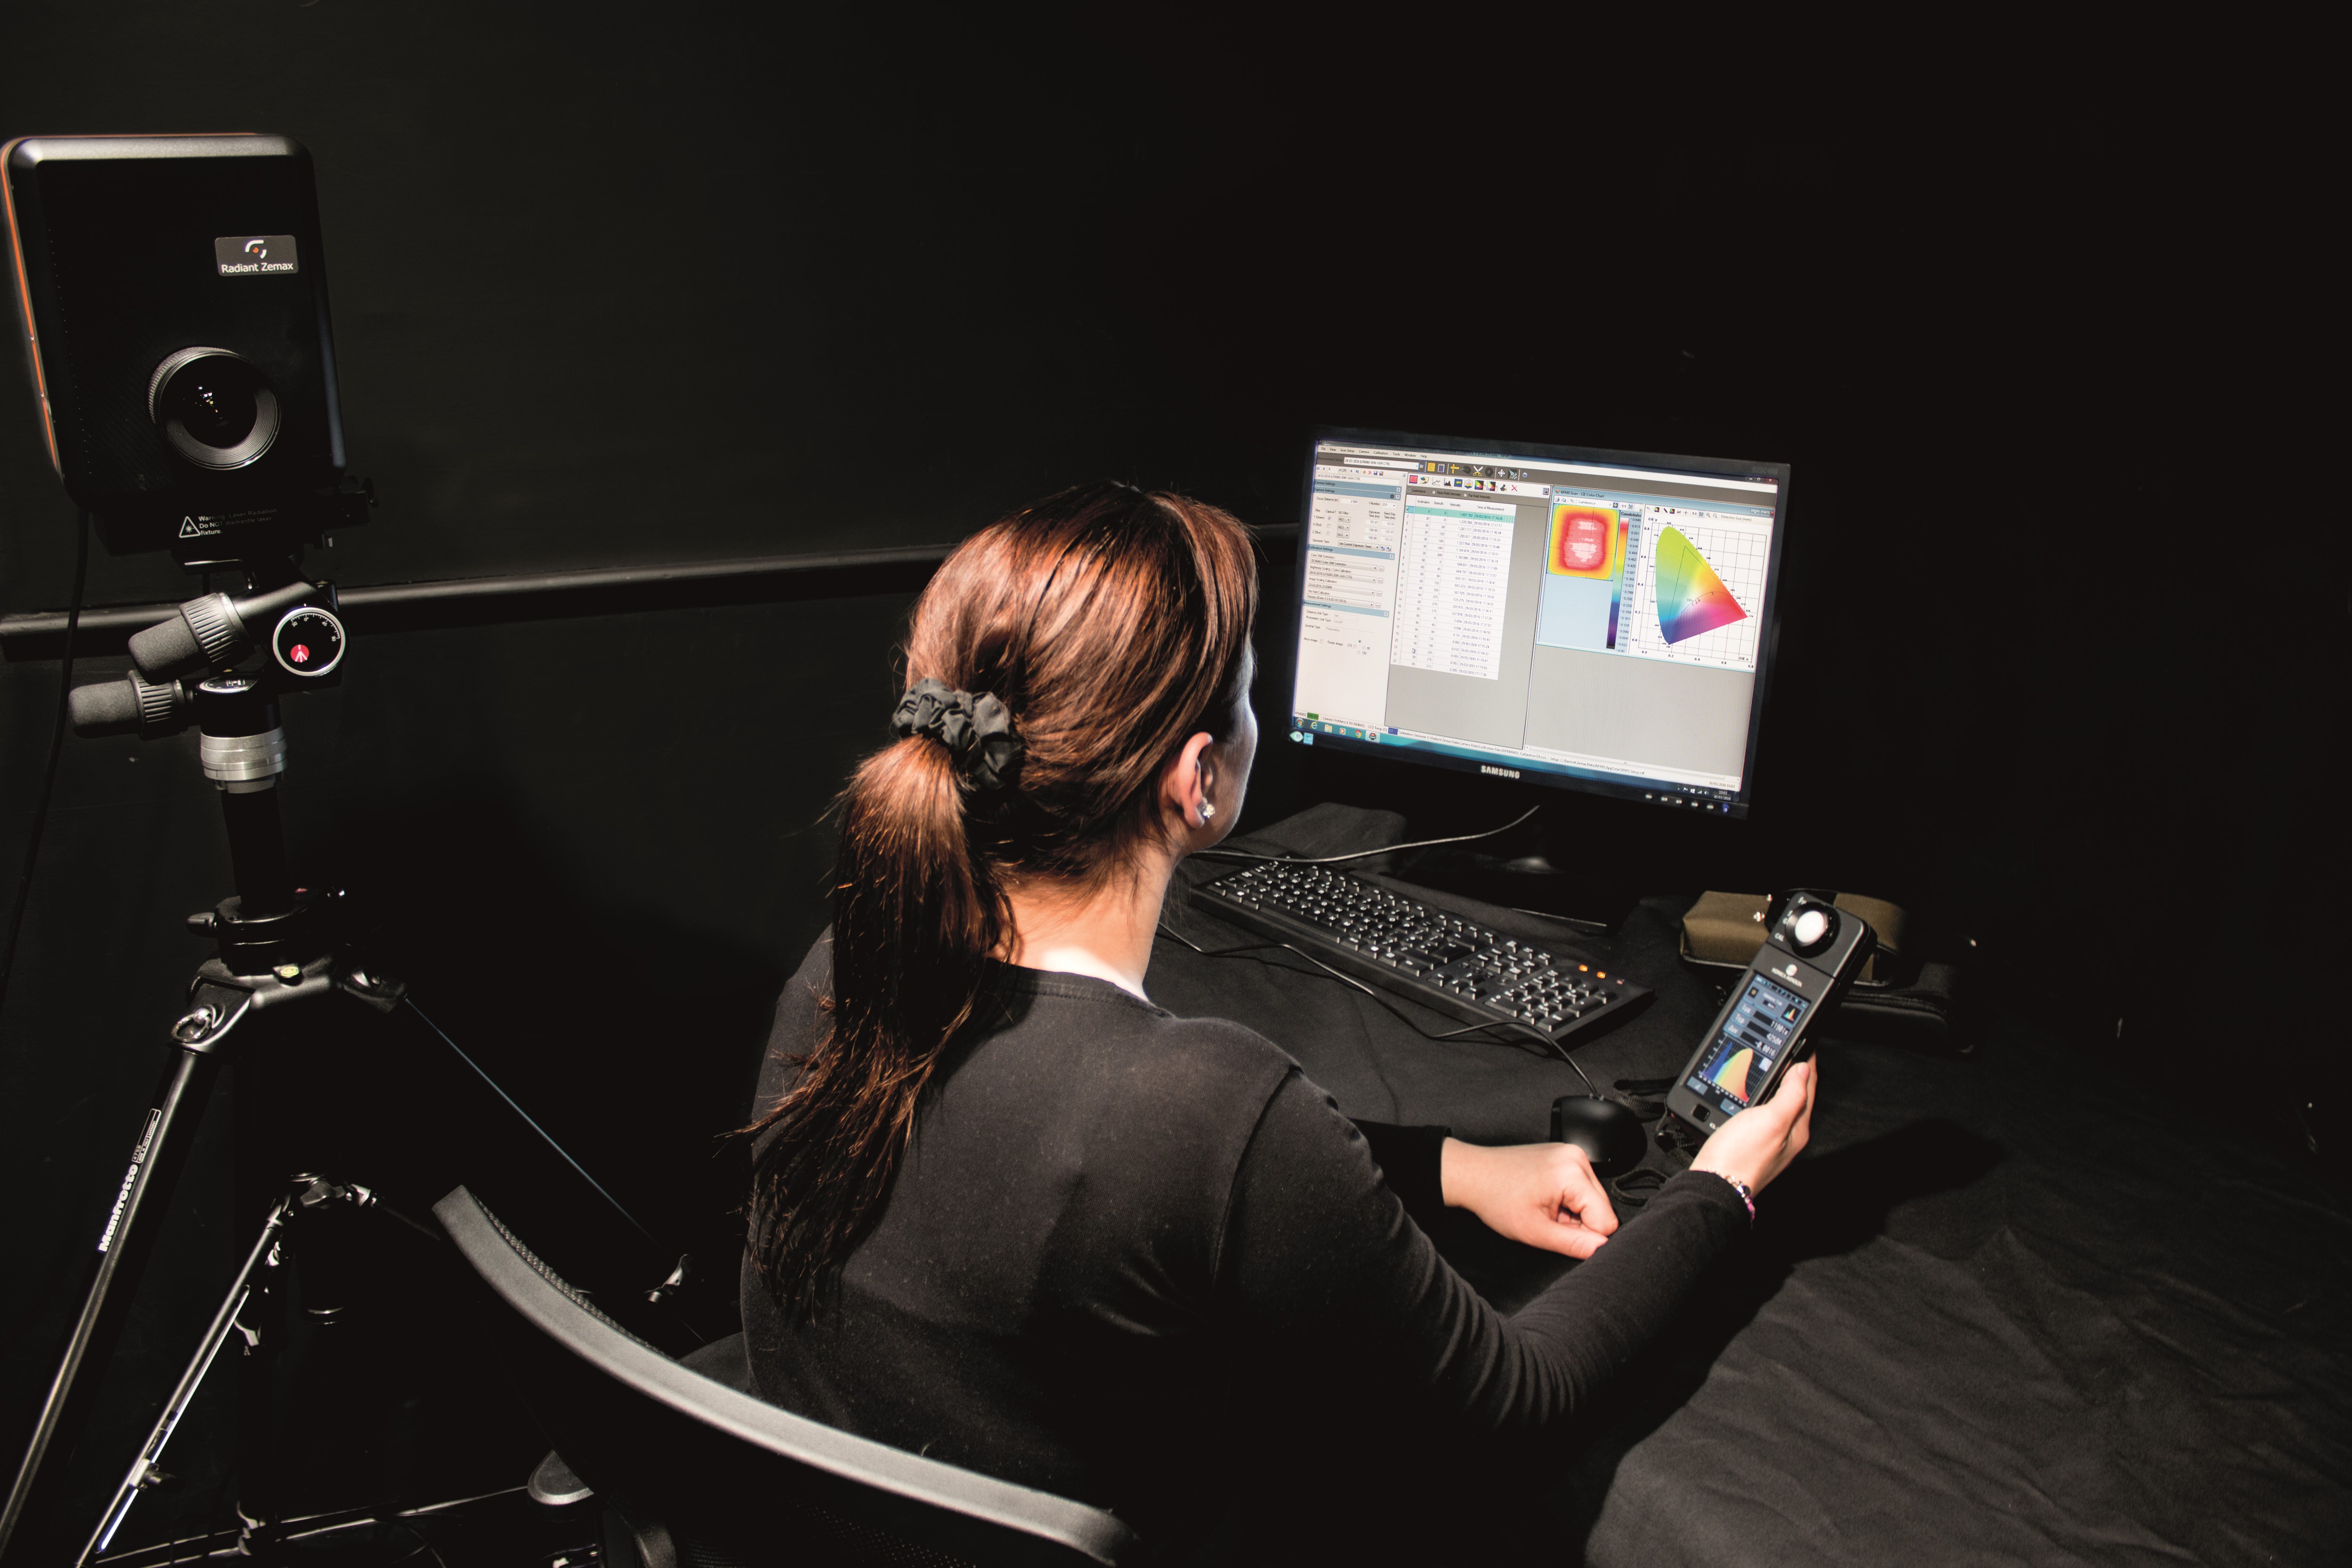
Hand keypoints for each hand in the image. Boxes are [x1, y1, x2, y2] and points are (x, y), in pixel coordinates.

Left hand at [1439, 1138, 1619, 1258]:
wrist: (1474, 1174)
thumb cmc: (1496, 1199)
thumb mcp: (1535, 1231)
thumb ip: (1574, 1244)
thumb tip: (1602, 1249)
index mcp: (1572, 1172)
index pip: (1607, 1220)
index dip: (1587, 1236)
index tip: (1559, 1232)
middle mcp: (1577, 1157)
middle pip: (1602, 1208)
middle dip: (1579, 1222)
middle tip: (1548, 1219)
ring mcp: (1572, 1153)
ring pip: (1593, 1200)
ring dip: (1572, 1212)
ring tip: (1544, 1208)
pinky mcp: (1566, 1156)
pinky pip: (1582, 1187)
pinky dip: (1567, 1201)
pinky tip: (1545, 1199)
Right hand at [1690, 1058, 1817, 1195]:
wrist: (1713, 1183)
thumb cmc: (1741, 1157)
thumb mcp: (1772, 1119)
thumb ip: (1791, 1093)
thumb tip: (1803, 1069)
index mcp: (1797, 1129)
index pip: (1809, 1088)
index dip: (1806, 1063)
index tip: (1804, 1043)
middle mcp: (1786, 1136)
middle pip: (1794, 1096)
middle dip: (1793, 1073)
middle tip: (1790, 1052)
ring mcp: (1767, 1141)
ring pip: (1776, 1105)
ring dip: (1775, 1085)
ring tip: (1773, 1068)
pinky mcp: (1749, 1143)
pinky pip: (1759, 1115)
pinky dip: (1757, 1100)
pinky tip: (1749, 1096)